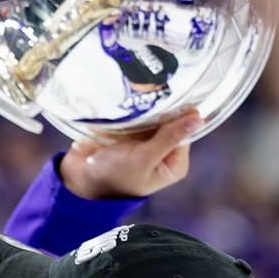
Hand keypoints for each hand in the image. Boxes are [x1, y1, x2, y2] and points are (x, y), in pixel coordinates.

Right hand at [59, 107, 199, 199]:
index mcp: (173, 164)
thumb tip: (199, 118)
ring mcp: (145, 142)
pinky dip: (133, 110)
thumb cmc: (114, 176)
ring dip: (145, 109)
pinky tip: (127, 102)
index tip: (167, 102)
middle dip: (160, 111)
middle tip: (147, 98)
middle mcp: (163, 152)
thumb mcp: (144, 158)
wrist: (79, 180)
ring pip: (154, 116)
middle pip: (171, 122)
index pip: (185, 132)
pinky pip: (138, 116)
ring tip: (135, 100)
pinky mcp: (129, 134)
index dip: (178, 116)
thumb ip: (170, 137)